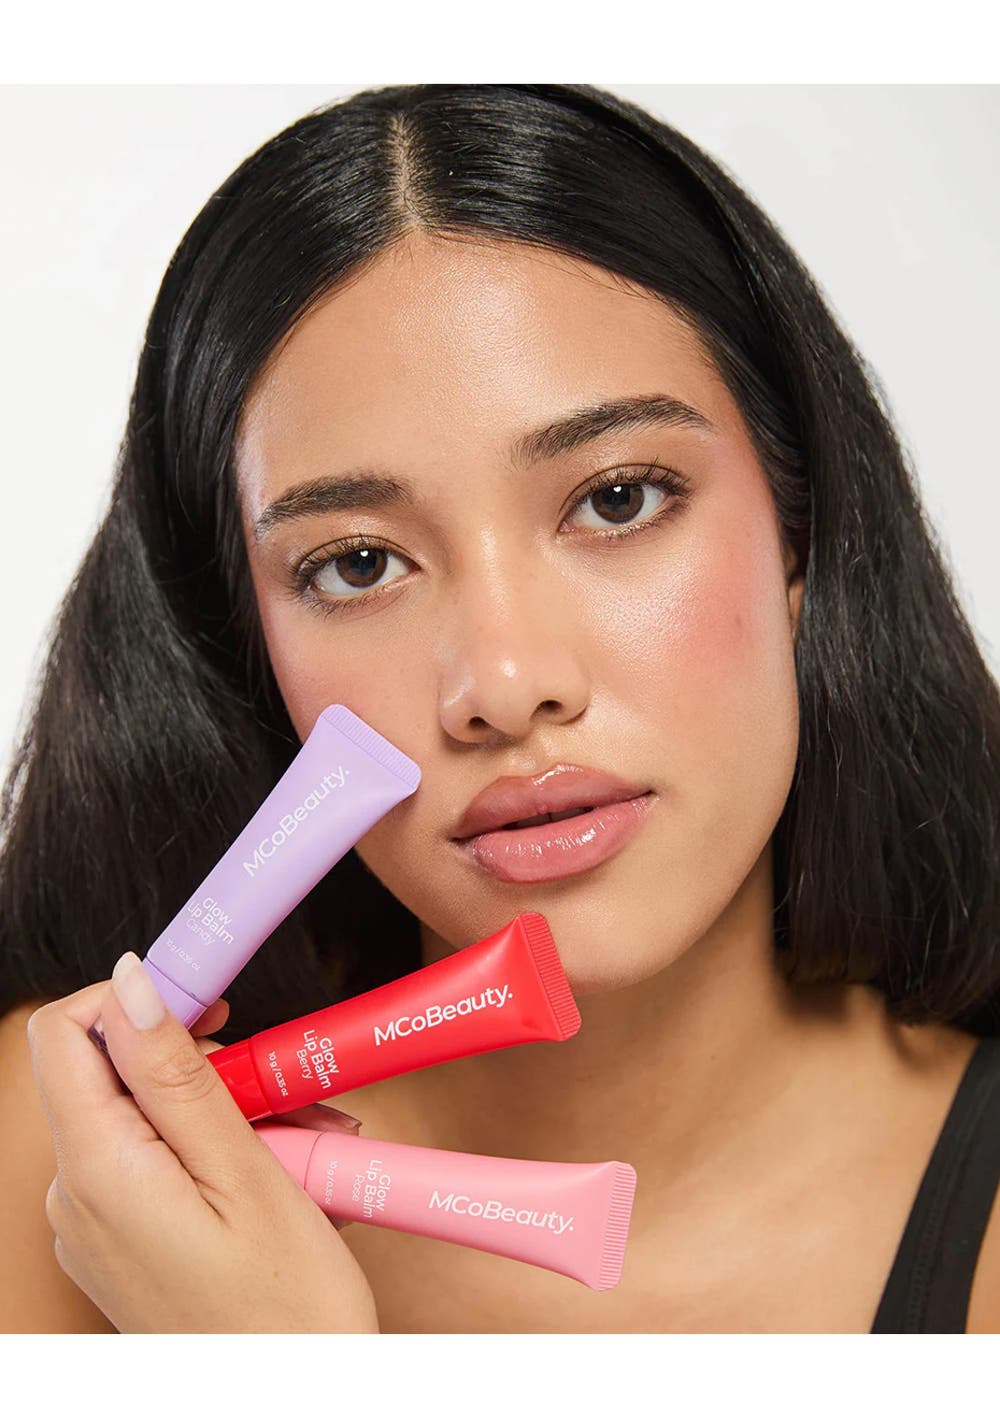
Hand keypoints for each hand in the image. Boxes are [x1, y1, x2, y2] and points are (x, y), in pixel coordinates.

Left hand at [26, 953, 378, 1332]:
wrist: (294, 1407)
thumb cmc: (287, 1311)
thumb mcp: (244, 1172)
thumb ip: (173, 1075)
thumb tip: (128, 985)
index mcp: (96, 1172)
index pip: (62, 1034)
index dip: (132, 999)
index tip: (210, 1010)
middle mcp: (73, 1198)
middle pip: (111, 1073)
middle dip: (201, 1064)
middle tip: (283, 1097)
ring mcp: (92, 1226)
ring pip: (143, 1116)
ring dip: (222, 1110)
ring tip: (300, 1149)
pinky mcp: (118, 1244)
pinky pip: (153, 1162)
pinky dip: (212, 1150)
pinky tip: (274, 1177)